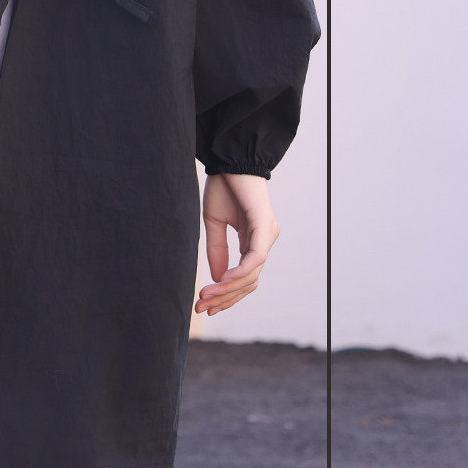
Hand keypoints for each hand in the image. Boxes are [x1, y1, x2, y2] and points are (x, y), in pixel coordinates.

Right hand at [196, 172, 277, 316]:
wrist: (229, 159)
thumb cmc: (224, 186)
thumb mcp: (214, 222)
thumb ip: (217, 250)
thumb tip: (217, 279)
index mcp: (254, 241)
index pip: (245, 277)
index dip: (226, 293)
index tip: (205, 304)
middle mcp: (265, 241)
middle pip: (249, 282)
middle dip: (225, 298)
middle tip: (201, 307)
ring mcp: (267, 235)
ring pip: (252, 275)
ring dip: (228, 289)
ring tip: (205, 296)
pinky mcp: (264, 227)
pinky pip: (255, 258)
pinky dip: (239, 272)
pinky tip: (222, 280)